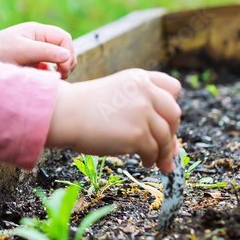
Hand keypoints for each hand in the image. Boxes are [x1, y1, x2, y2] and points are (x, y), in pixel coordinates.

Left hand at [0, 22, 76, 78]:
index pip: (64, 38)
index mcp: (37, 31)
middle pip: (64, 48)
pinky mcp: (32, 63)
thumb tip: (66, 56)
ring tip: (54, 77)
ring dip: (60, 68)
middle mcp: (39, 39)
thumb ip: (44, 51)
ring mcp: (36, 51)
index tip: (62, 68)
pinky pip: (49, 67)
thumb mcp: (21, 50)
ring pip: (59, 59)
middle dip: (67, 62)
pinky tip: (43, 78)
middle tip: (61, 75)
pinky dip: (50, 73)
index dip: (68, 53)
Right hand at [46, 69, 181, 172]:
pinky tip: (144, 161)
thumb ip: (144, 112)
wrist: (64, 114)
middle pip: (174, 114)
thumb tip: (175, 146)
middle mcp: (145, 91)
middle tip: (165, 147)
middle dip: (171, 133)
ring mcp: (143, 112)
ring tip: (156, 161)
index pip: (172, 87)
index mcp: (139, 78)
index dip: (169, 104)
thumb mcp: (117, 96)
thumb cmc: (84, 107)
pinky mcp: (138, 135)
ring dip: (163, 152)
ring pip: (166, 137)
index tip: (164, 118)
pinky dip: (151, 159)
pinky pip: (154, 151)